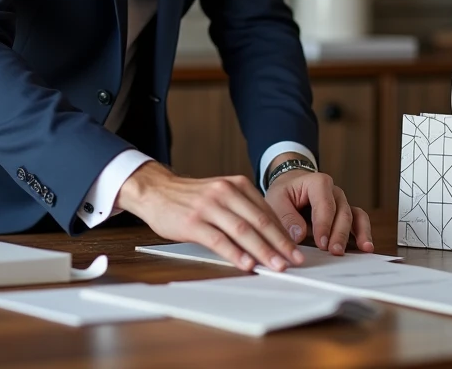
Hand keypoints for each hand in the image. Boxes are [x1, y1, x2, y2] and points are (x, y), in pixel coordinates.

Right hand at [116, 162, 304, 271]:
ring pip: (242, 231)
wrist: (156, 190)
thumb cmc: (190, 197)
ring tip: (277, 266)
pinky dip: (235, 253)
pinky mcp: (193, 222)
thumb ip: (242, 210)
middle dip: (280, 244)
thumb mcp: (221, 194)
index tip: (295, 250)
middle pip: (259, 221)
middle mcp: (225, 193)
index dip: (283, 233)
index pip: (266, 212)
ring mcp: (208, 207)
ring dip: (263, 251)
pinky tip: (247, 264)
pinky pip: (219, 240)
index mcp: (236, 185)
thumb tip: (269, 237)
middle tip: (295, 261)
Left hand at [265, 170, 372, 255]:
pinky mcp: (345, 214)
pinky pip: (359, 221)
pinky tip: (366, 247)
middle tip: (334, 251)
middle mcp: (334, 191)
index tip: (321, 242)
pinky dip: (364, 233)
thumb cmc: (284, 193)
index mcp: (317, 182)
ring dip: (357, 234)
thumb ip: (286, 217)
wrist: (290, 186)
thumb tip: (299, 235)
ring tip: (361, 249)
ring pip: (354, 217)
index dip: (324, 224)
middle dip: (339, 233)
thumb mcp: (276, 200)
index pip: (324, 204)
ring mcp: (342, 202)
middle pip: (342, 212)